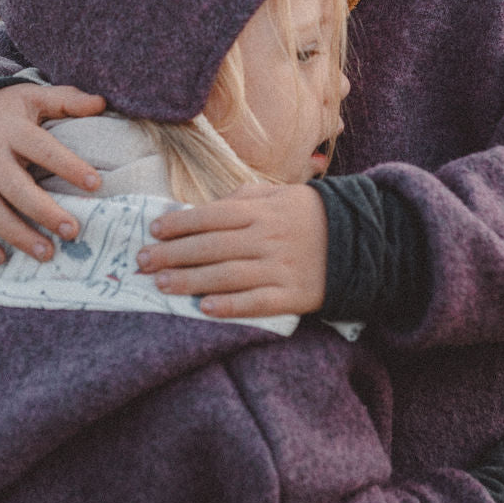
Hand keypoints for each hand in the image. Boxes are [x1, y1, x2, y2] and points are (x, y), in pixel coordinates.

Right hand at [0, 83, 104, 264]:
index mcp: (11, 129)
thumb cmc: (3, 111)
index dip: (69, 166)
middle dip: (45, 212)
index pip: (43, 149)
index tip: (96, 184)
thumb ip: (66, 100)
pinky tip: (0, 258)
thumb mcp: (31, 97)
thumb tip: (101, 102)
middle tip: (73, 231)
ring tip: (47, 253)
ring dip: (18, 235)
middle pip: (16, 187)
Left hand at [141, 183, 327, 317]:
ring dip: (191, 281)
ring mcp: (280, 267)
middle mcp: (268, 238)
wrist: (360, 240)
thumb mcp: (281, 194)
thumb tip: (206, 205)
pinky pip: (257, 302)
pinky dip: (231, 306)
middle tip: (142, 262)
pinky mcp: (292, 295)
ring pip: (227, 275)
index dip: (180, 223)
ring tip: (161, 285)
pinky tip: (205, 308)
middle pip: (212, 246)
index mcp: (262, 211)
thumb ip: (245, 195)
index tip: (153, 231)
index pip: (212, 215)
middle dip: (173, 254)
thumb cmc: (309, 214)